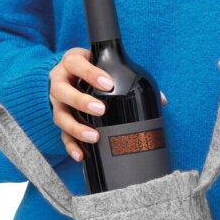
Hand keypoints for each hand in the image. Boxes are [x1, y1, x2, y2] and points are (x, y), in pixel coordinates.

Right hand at [49, 47, 167, 161]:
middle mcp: (60, 82)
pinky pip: (62, 135)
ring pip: (60, 116)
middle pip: (62, 91)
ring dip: (76, 127)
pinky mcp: (60, 120)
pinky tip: (82, 155)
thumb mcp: (106, 66)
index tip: (108, 83)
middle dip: (81, 101)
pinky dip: (71, 146)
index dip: (90, 73)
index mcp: (72, 63)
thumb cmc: (93, 69)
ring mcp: (57, 103)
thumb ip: (131, 77)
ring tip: (94, 136)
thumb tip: (161, 100)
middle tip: (101, 109)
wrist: (70, 75)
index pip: (77, 65)